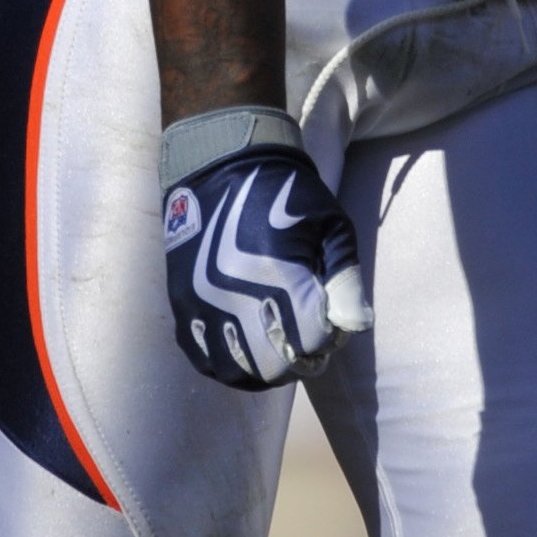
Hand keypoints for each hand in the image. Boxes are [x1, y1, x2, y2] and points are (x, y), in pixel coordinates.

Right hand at [162, 136, 368, 389]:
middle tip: (308, 339)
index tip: (330, 321)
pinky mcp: (182, 305)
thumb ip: (345, 281)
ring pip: (237, 370)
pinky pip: (203, 358)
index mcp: (277, 275)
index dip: (329, 338)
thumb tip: (355, 326)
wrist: (221, 166)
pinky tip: (247, 351)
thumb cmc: (286, 195)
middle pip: (275, 365)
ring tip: (278, 348)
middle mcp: (234, 296)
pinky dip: (228, 364)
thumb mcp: (331, 227)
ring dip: (264, 368)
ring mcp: (202, 304)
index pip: (312, 341)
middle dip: (299, 358)